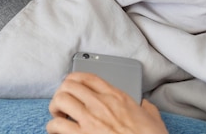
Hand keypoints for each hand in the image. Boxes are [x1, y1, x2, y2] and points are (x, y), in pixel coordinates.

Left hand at [47, 72, 167, 133]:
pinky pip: (58, 125)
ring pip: (60, 100)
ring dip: (55, 107)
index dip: (74, 78)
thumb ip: (146, 108)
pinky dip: (53, 127)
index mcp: (117, 97)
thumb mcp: (153, 119)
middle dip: (62, 92)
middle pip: (69, 84)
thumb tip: (144, 106)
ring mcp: (90, 120)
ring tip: (58, 116)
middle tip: (63, 103)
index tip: (70, 85)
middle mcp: (101, 104)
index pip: (88, 77)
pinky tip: (56, 131)